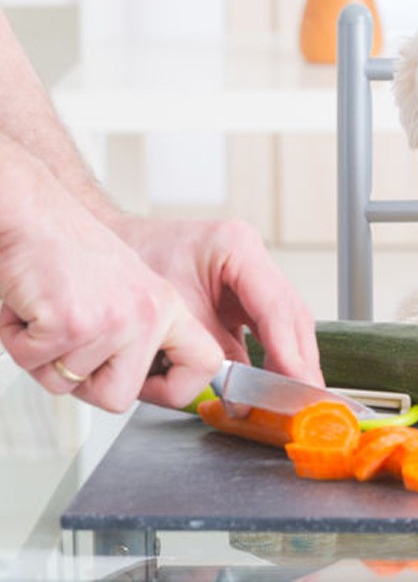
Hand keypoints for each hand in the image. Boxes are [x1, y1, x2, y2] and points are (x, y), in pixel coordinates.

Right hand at [0, 176, 223, 411]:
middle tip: (66, 342)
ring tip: (46, 311)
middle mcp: (149, 314)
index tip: (153, 388)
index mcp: (167, 308)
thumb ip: (139, 336)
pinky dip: (17, 341)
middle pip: (118, 398)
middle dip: (81, 383)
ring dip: (42, 356)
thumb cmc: (68, 254)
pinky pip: (34, 364)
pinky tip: (28, 306)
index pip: (205, 363)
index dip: (177, 389)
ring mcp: (114, 319)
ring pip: (67, 384)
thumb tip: (144, 386)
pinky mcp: (73, 321)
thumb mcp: (126, 291)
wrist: (32, 213)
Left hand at [109, 217, 323, 385]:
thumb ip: (209, 348)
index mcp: (237, 247)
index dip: (287, 349)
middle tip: (307, 397)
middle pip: (292, 316)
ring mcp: (253, 279)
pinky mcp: (245, 300)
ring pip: (289, 325)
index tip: (297, 381)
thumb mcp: (171, 309)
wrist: (111, 249)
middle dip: (300, 360)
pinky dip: (274, 358)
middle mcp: (252, 260)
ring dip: (292, 362)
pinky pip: (270, 332)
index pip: (275, 307)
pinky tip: (277, 383)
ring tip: (296, 396)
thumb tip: (238, 390)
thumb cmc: (133, 264)